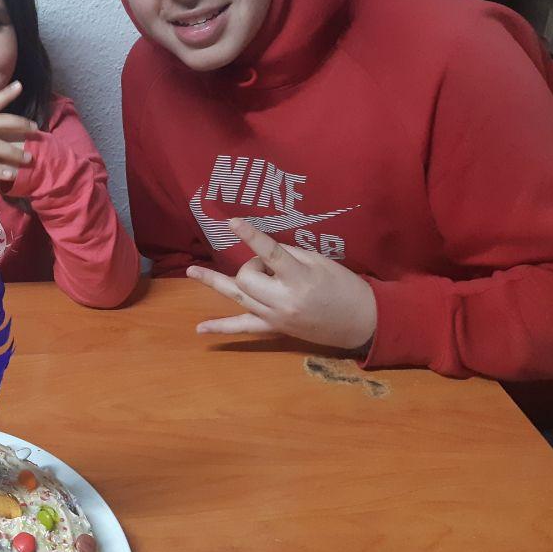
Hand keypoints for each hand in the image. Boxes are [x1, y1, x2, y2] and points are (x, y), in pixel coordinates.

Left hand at [187, 218, 376, 350]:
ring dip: (224, 281)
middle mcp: (283, 301)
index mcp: (299, 279)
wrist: (360, 321)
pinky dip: (221, 328)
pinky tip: (200, 329)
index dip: (250, 236)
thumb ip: (288, 255)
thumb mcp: (320, 261)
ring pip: (237, 296)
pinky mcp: (273, 328)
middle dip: (251, 266)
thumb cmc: (343, 285)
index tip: (232, 222)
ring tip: (192, 271)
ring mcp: (275, 318)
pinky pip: (243, 328)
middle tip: (269, 266)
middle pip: (246, 278)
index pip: (270, 254)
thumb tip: (261, 254)